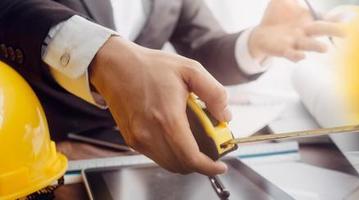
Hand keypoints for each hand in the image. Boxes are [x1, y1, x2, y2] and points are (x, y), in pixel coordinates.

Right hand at [90, 36, 230, 174]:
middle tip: (212, 149)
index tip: (221, 165)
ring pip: (169, 164)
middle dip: (201, 162)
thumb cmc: (151, 66)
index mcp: (167, 118)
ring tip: (196, 140)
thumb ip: (214, 93)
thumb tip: (225, 116)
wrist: (114, 65)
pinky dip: (172, 154)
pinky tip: (179, 136)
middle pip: (181, 165)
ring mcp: (139, 138)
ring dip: (186, 159)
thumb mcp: (191, 70)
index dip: (209, 166)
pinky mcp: (131, 139)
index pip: (191, 157)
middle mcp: (150, 133)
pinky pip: (157, 156)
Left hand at [248, 0, 343, 61]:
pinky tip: (302, 56)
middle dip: (334, 31)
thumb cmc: (276, 16)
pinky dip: (297, 55)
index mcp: (308, 19)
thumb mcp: (283, 0)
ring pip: (309, 45)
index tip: (350, 17)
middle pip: (322, 30)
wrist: (261, 33)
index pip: (326, 18)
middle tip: (346, 33)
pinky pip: (292, 54)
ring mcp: (296, 42)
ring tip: (325, 49)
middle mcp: (306, 32)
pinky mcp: (284, 49)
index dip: (338, 17)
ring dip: (317, 47)